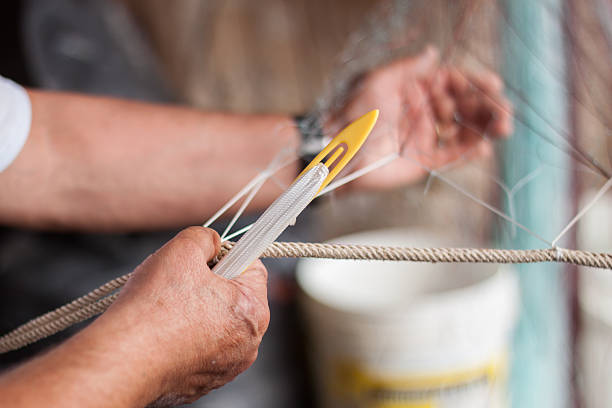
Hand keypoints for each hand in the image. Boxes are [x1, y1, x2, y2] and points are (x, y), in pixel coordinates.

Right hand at [100, 227, 269, 406]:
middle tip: (181, 282)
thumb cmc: (154, 307)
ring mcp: (227, 367)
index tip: (204, 258)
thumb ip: (206, 238)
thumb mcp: (183, 249)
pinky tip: (164, 332)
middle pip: (236, 297)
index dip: (227, 255)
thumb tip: (212, 242)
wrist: (123, 360)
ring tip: (168, 308)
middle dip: (211, 284)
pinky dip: (186, 338)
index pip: (252, 267)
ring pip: (217, 323)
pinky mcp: (204, 382)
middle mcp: (248, 344)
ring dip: (197, 311)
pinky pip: (201, 348)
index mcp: (253, 311)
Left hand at [326, 46, 512, 190]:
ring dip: (485, 129)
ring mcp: (425, 136)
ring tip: (502, 128)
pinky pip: (452, 156)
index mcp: (414, 89)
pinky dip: (469, 153)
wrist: (340, 152)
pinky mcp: (424, 161)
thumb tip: (433, 52)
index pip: (453, 82)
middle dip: (487, 107)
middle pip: (463, 106)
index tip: (494, 85)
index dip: (475, 83)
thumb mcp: (379, 81)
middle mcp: (424, 111)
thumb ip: (409, 69)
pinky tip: (485, 148)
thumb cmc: (354, 114)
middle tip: (504, 112)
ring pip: (463, 130)